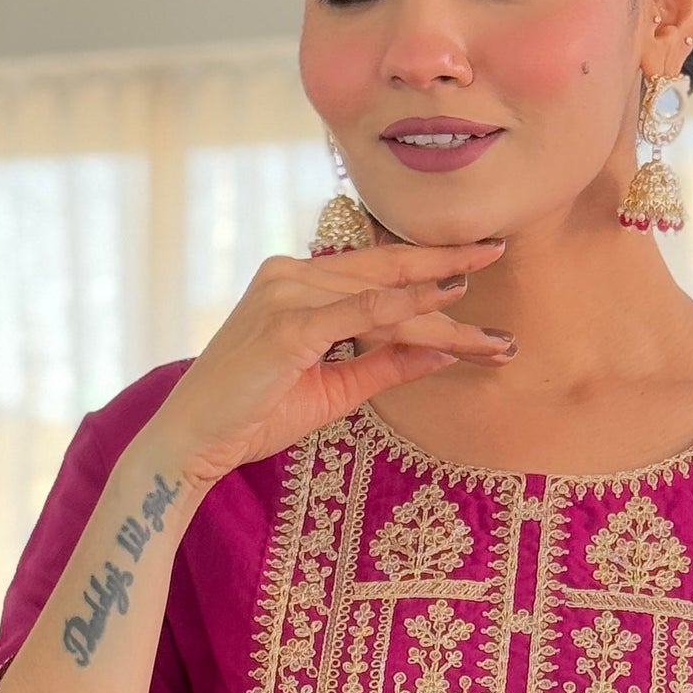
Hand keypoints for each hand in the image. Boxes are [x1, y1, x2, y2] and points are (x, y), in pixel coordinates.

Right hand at [144, 239, 513, 488]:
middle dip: (446, 268)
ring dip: (440, 313)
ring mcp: (286, 293)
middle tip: (497, 252)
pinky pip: (358, 311)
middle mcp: (290, 274)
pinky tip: (443, 310)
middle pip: (385, 272)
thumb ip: (385, 364)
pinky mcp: (286, 323)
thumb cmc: (255, 413)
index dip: (428, 266)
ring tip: (490, 331)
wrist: (195, 439)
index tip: (476, 266)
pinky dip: (403, 309)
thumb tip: (443, 351)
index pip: (376, 271)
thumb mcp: (335, 388)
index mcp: (297, 281)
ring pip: (381, 296)